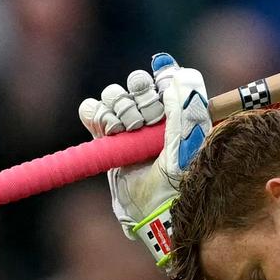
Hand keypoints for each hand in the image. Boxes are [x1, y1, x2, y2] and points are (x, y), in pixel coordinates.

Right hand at [79, 53, 211, 267]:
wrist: (155, 209)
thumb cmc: (180, 178)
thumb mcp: (189, 138)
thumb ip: (185, 101)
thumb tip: (172, 70)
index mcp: (176, 110)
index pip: (163, 77)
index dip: (159, 81)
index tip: (161, 96)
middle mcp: (151, 116)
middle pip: (135, 83)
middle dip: (139, 99)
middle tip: (145, 123)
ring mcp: (126, 127)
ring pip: (112, 94)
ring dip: (118, 108)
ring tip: (126, 132)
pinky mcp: (104, 140)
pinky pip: (90, 110)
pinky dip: (96, 114)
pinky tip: (109, 132)